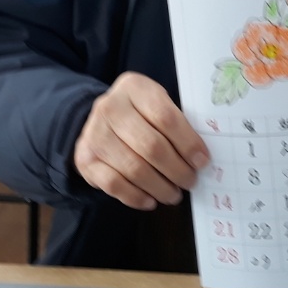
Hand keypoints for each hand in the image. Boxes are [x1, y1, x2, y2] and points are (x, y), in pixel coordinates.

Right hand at [75, 73, 209, 209]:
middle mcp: (110, 108)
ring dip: (160, 187)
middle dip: (177, 170)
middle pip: (151, 146)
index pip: (166, 117)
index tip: (202, 161)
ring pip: (135, 169)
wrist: (98, 121)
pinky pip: (115, 185)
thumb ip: (176, 123)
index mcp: (134, 88)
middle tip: (190, 181)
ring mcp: (95, 134)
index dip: (188, 143)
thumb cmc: (139, 114)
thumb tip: (200, 157)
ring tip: (173, 194)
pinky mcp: (85, 159)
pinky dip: (137, 197)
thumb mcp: (156, 104)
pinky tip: (151, 200)